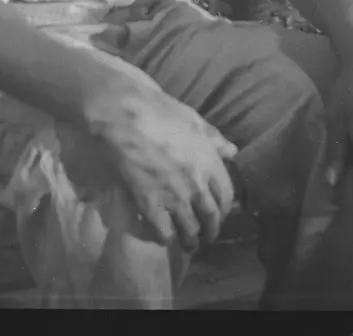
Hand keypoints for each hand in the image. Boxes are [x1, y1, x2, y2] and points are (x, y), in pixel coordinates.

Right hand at [91, 82, 238, 253]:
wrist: (121, 114)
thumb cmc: (156, 109)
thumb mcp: (191, 118)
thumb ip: (213, 138)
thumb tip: (232, 151)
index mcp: (209, 162)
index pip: (227, 196)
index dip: (224, 208)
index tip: (219, 212)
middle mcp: (197, 184)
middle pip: (211, 217)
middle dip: (211, 230)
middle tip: (206, 235)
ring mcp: (174, 196)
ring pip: (190, 230)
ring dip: (191, 240)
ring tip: (188, 243)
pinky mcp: (149, 203)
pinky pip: (164, 231)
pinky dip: (166, 238)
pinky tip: (164, 237)